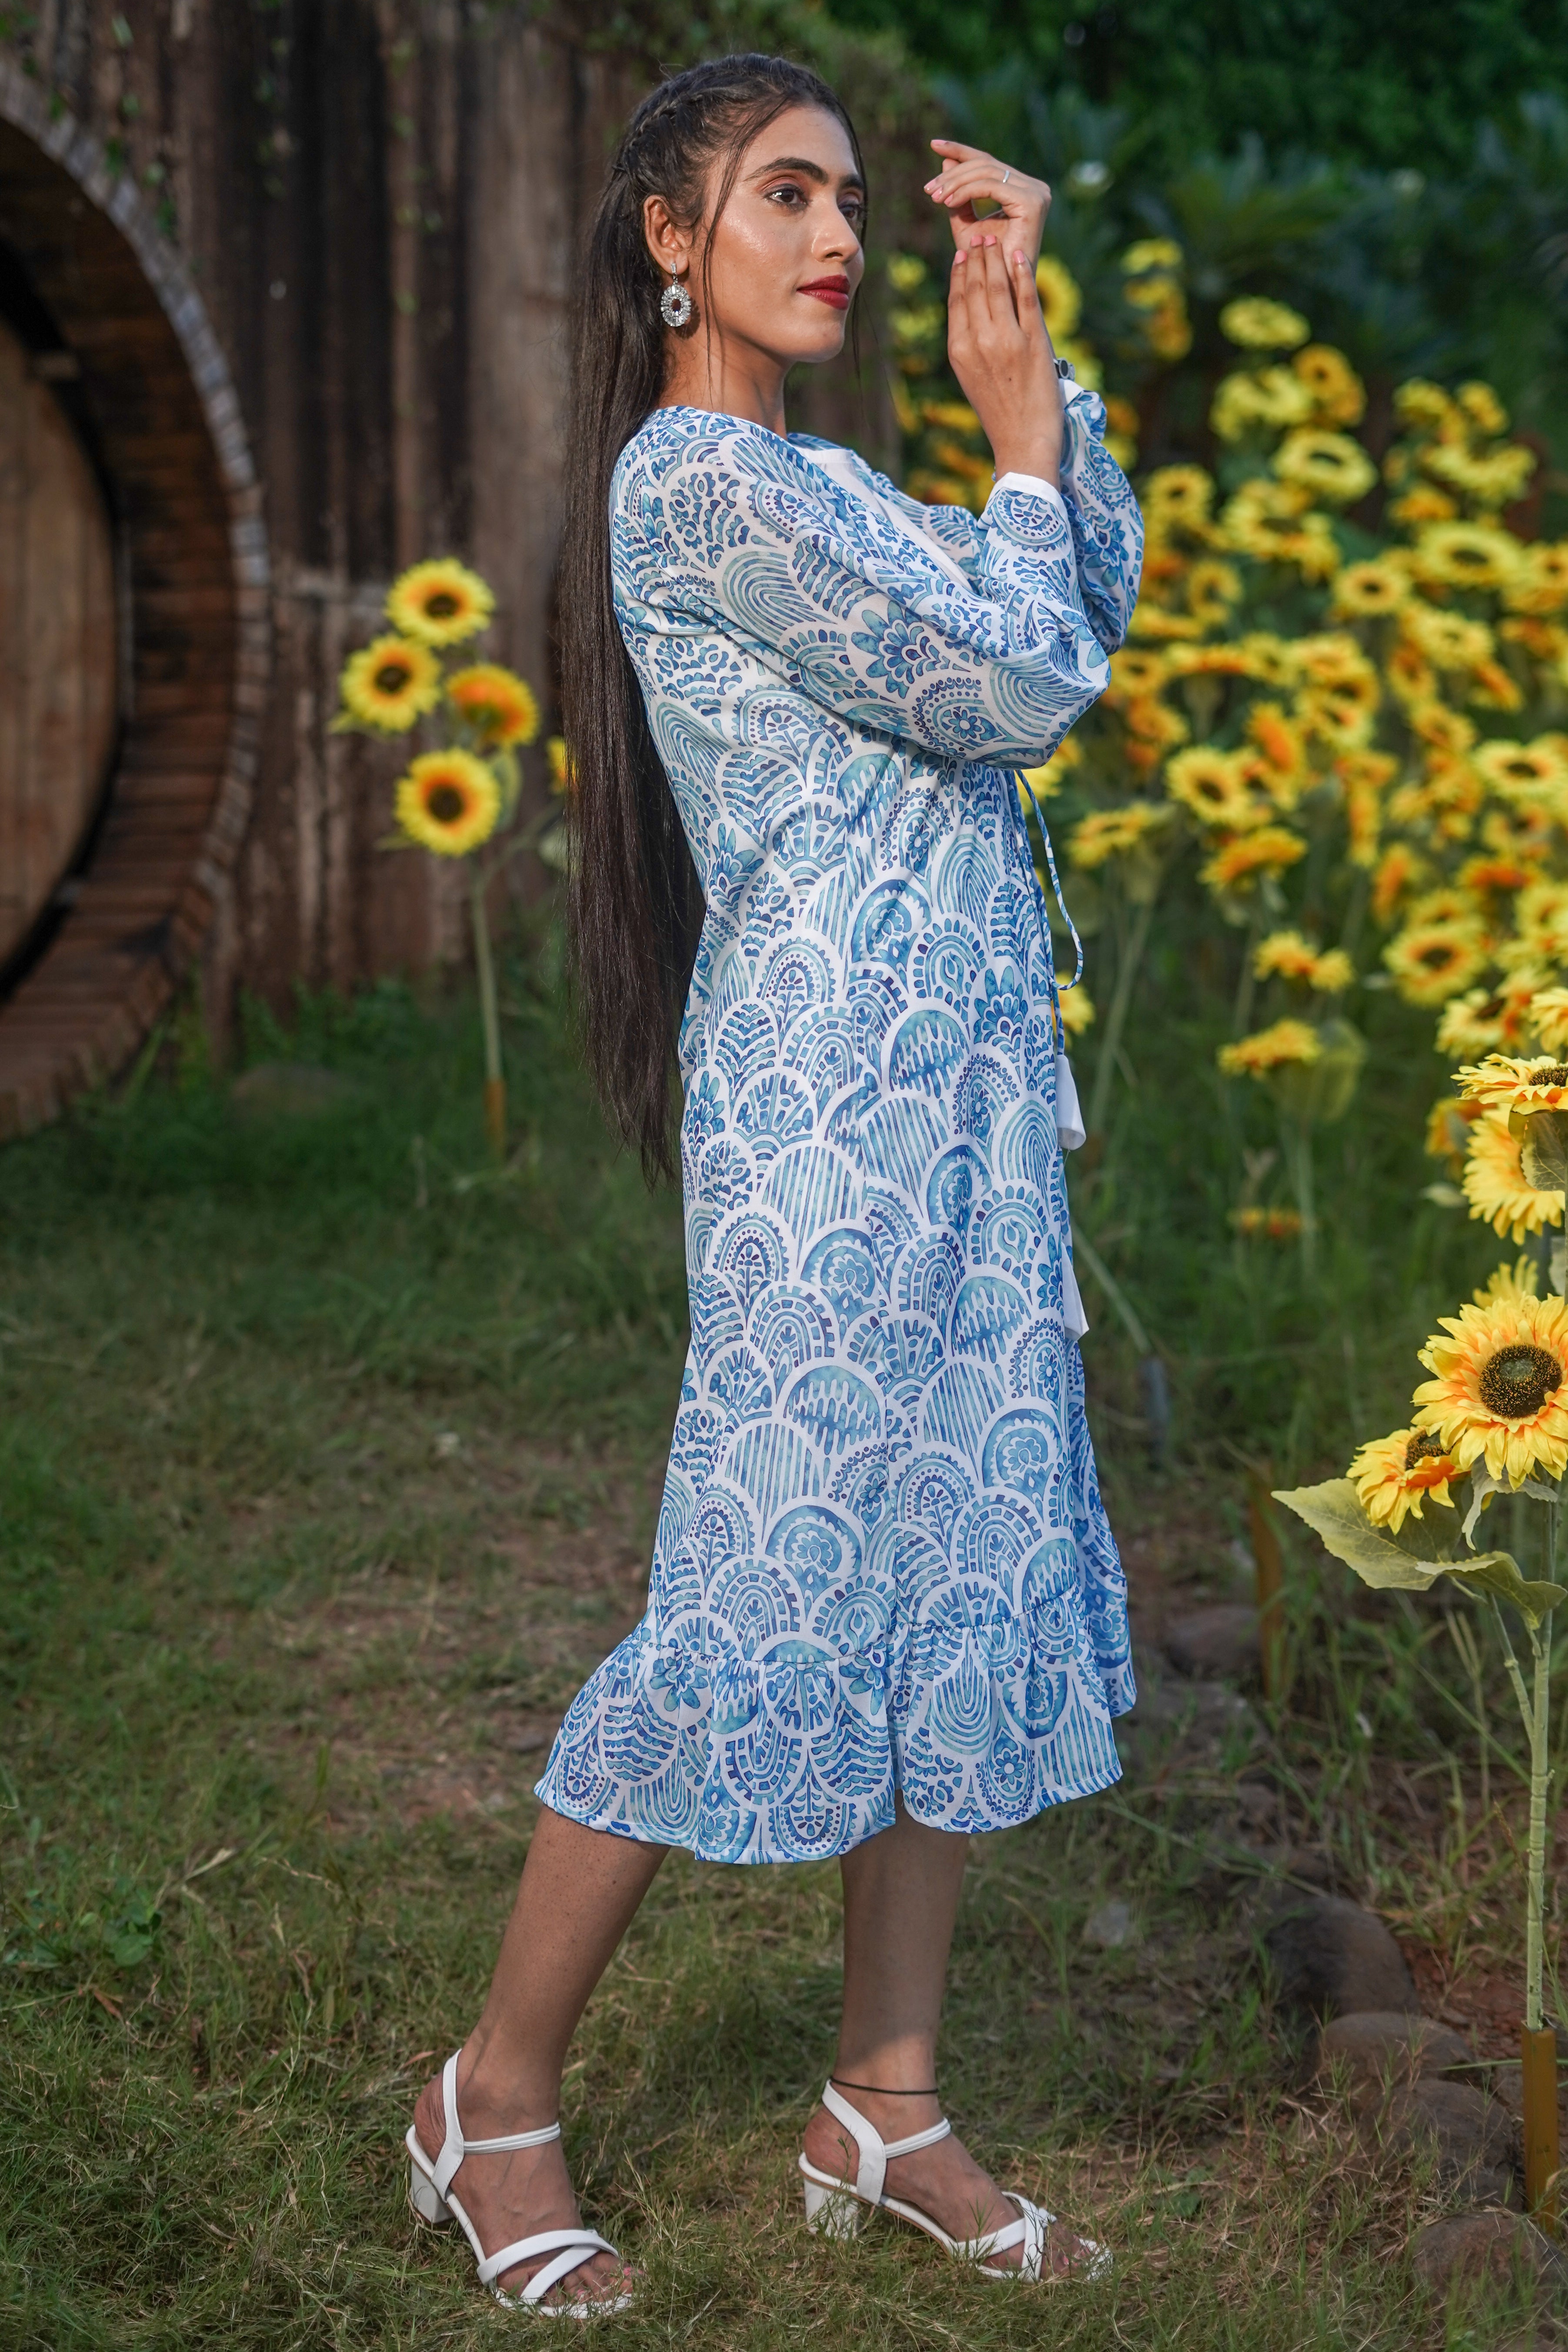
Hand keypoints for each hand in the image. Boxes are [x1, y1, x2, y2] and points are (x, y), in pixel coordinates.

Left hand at [925, 139, 1051, 277]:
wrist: (1002, 292)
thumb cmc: (985, 265)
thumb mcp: (966, 224)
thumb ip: (958, 195)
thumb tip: (946, 161)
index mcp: (1022, 189)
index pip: (988, 163)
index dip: (961, 151)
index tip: (934, 145)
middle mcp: (1034, 187)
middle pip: (986, 165)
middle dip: (953, 173)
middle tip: (929, 189)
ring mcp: (1037, 193)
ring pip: (986, 172)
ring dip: (955, 183)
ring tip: (935, 197)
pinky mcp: (1032, 202)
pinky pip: (992, 186)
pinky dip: (967, 191)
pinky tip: (948, 203)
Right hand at [946, 235, 1062, 485]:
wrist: (1022, 443)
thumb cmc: (1000, 413)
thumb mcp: (972, 378)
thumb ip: (970, 344)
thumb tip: (973, 314)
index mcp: (960, 351)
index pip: (957, 301)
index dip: (960, 273)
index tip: (962, 253)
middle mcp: (979, 342)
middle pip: (976, 288)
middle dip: (977, 257)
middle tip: (979, 235)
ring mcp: (1007, 340)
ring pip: (998, 287)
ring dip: (996, 258)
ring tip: (995, 239)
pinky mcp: (1034, 342)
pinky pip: (1026, 298)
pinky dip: (1022, 273)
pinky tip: (1019, 256)